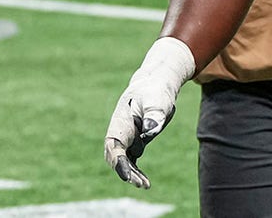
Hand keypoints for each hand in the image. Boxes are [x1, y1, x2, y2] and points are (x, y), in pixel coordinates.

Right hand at [104, 37, 194, 188]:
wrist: (155, 86)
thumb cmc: (155, 92)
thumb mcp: (157, 100)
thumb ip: (154, 114)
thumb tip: (150, 130)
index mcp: (120, 122)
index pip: (114, 145)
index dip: (118, 161)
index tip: (126, 175)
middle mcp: (120, 132)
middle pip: (116, 156)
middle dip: (125, 171)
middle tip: (140, 184)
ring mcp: (126, 138)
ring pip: (123, 161)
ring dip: (131, 174)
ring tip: (145, 185)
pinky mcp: (134, 142)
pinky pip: (131, 160)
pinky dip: (136, 171)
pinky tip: (145, 182)